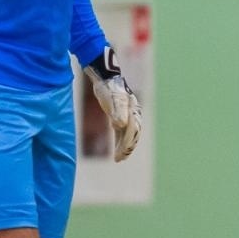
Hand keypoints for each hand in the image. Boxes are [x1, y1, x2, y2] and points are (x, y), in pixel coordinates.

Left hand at [84, 46, 142, 161]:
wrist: (105, 78)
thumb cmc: (109, 88)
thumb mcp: (112, 99)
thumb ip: (117, 111)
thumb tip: (121, 125)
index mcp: (133, 111)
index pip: (132, 131)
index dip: (126, 143)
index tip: (120, 154)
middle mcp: (133, 114)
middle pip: (133, 135)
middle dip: (127, 148)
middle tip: (119, 159)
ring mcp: (127, 115)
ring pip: (128, 134)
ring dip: (124, 146)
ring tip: (119, 158)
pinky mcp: (120, 115)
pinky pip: (122, 131)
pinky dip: (120, 141)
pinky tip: (116, 149)